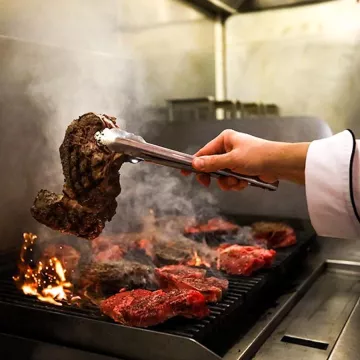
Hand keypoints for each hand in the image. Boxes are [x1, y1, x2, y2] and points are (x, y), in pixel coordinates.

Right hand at [181, 129, 308, 190]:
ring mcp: (236, 159)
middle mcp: (229, 148)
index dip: (195, 164)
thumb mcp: (232, 160)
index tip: (186, 173)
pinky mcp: (242, 169)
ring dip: (227, 182)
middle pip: (212, 166)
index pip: (204, 152)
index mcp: (225, 140)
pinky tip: (244, 183)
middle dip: (216, 176)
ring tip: (236, 181)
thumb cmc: (259, 156)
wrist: (280, 164)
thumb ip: (212, 163)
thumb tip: (195, 164)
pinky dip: (236, 183)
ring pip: (222, 175)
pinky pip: (231, 179)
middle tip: (210, 183)